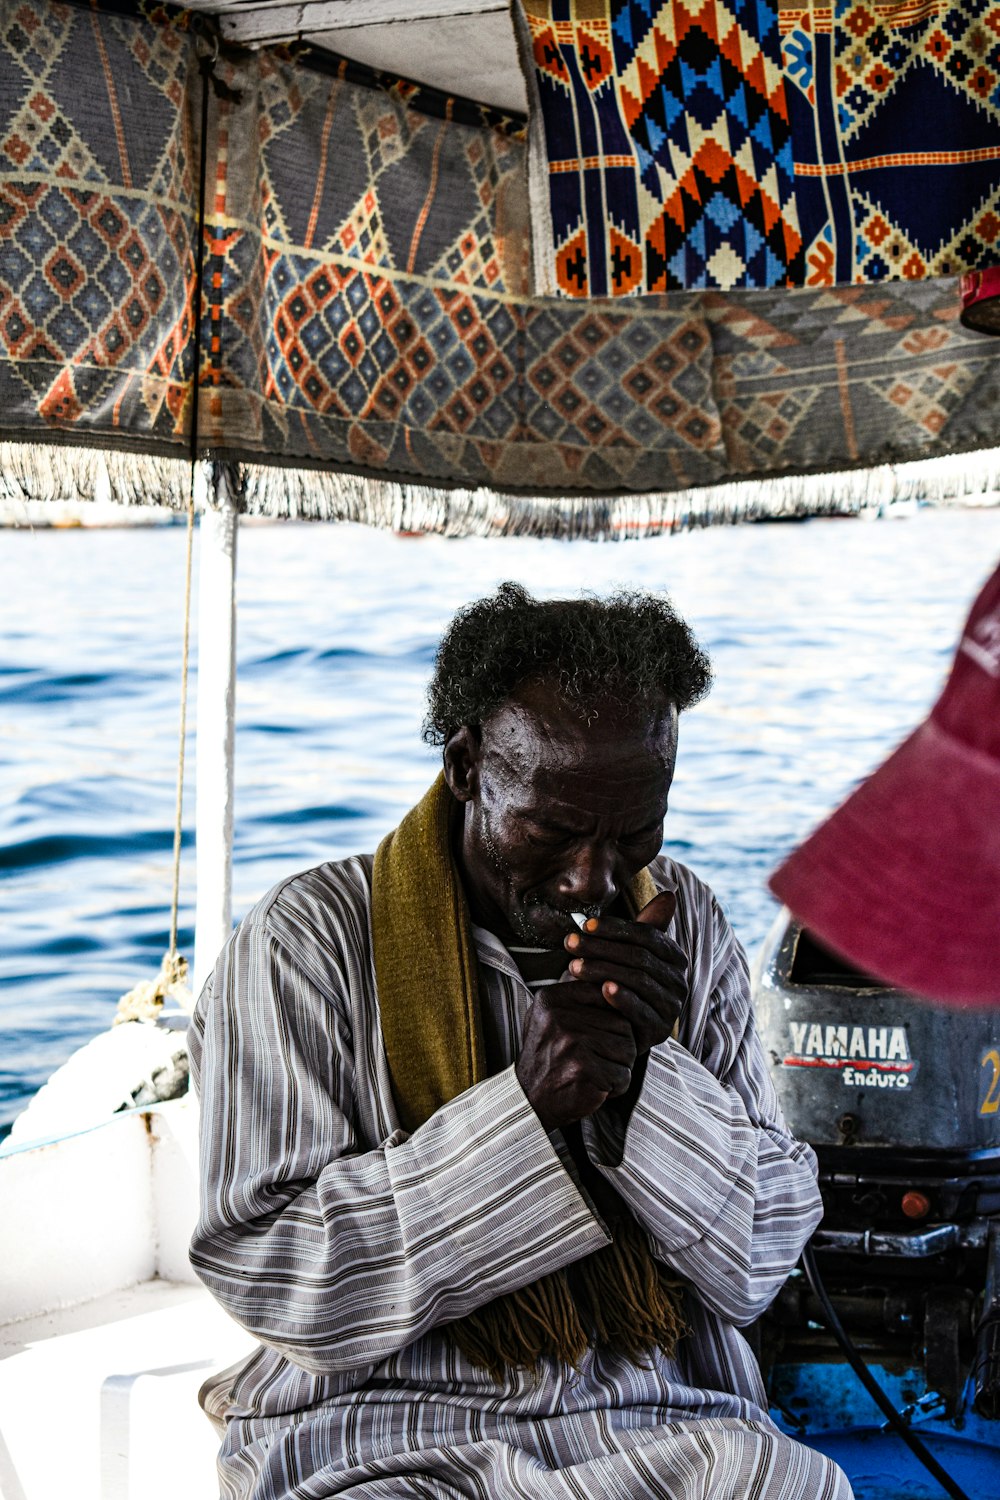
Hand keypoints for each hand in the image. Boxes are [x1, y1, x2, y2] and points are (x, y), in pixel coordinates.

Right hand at [515, 978, 637, 1131]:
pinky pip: (623, 1074)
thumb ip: (575, 993)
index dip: (613, 1020)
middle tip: (596, 1060)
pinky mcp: (582, 1069)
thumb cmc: (549, 1056)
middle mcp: (560, 1016)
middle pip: (623, 1024)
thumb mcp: (551, 1016)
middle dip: (619, 1047)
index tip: (598, 1036)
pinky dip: (616, 1086)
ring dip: (619, 1067)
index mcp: (553, 998)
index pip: (607, 995)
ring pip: (628, 1049)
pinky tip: (595, 1087)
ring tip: (595, 1072)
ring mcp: (570, 1042)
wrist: (529, 1100)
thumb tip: (605, 968)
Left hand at [561, 890, 686, 1055]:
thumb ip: (644, 927)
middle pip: (639, 957)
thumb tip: (670, 895)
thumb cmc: (622, 984)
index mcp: (674, 957)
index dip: (615, 928)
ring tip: (574, 966)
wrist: (619, 1030)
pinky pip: (641, 1010)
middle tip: (570, 943)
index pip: (647, 936)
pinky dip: (622, 998)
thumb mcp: (630, 955)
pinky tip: (602, 989)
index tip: (585, 925)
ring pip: (637, 980)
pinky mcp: (659, 1030)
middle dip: (601, 947)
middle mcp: (679, 980)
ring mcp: (671, 1006)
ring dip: (603, 970)